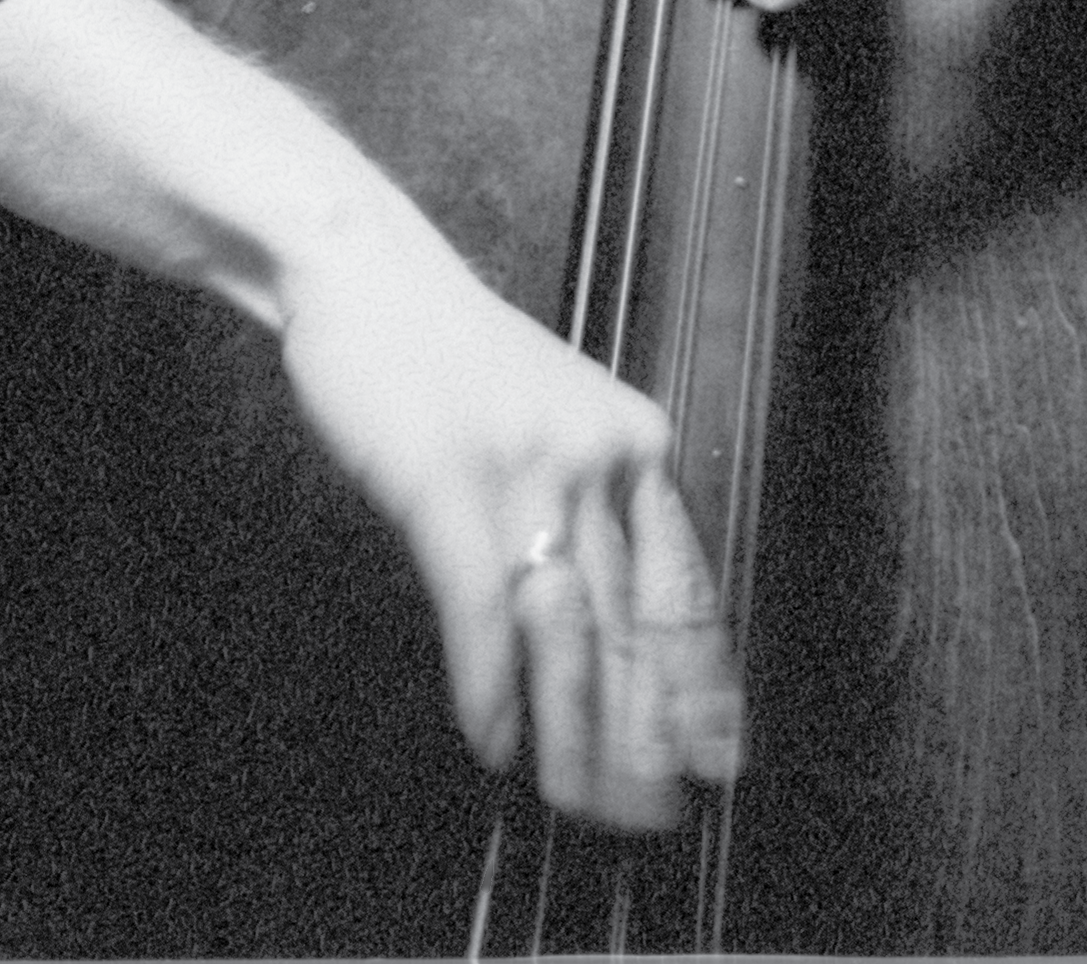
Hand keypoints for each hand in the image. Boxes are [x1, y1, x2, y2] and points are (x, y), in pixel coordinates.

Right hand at [276, 197, 740, 831]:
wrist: (366, 274)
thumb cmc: (452, 358)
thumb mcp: (556, 417)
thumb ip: (594, 503)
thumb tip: (617, 623)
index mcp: (635, 442)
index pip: (684, 588)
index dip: (701, 685)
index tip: (720, 757)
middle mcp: (596, 455)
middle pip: (631, 626)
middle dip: (644, 735)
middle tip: (652, 813)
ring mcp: (523, 469)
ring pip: (566, 634)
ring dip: (572, 734)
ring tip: (574, 799)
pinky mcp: (447, 482)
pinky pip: (481, 613)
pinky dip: (489, 688)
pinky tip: (494, 740)